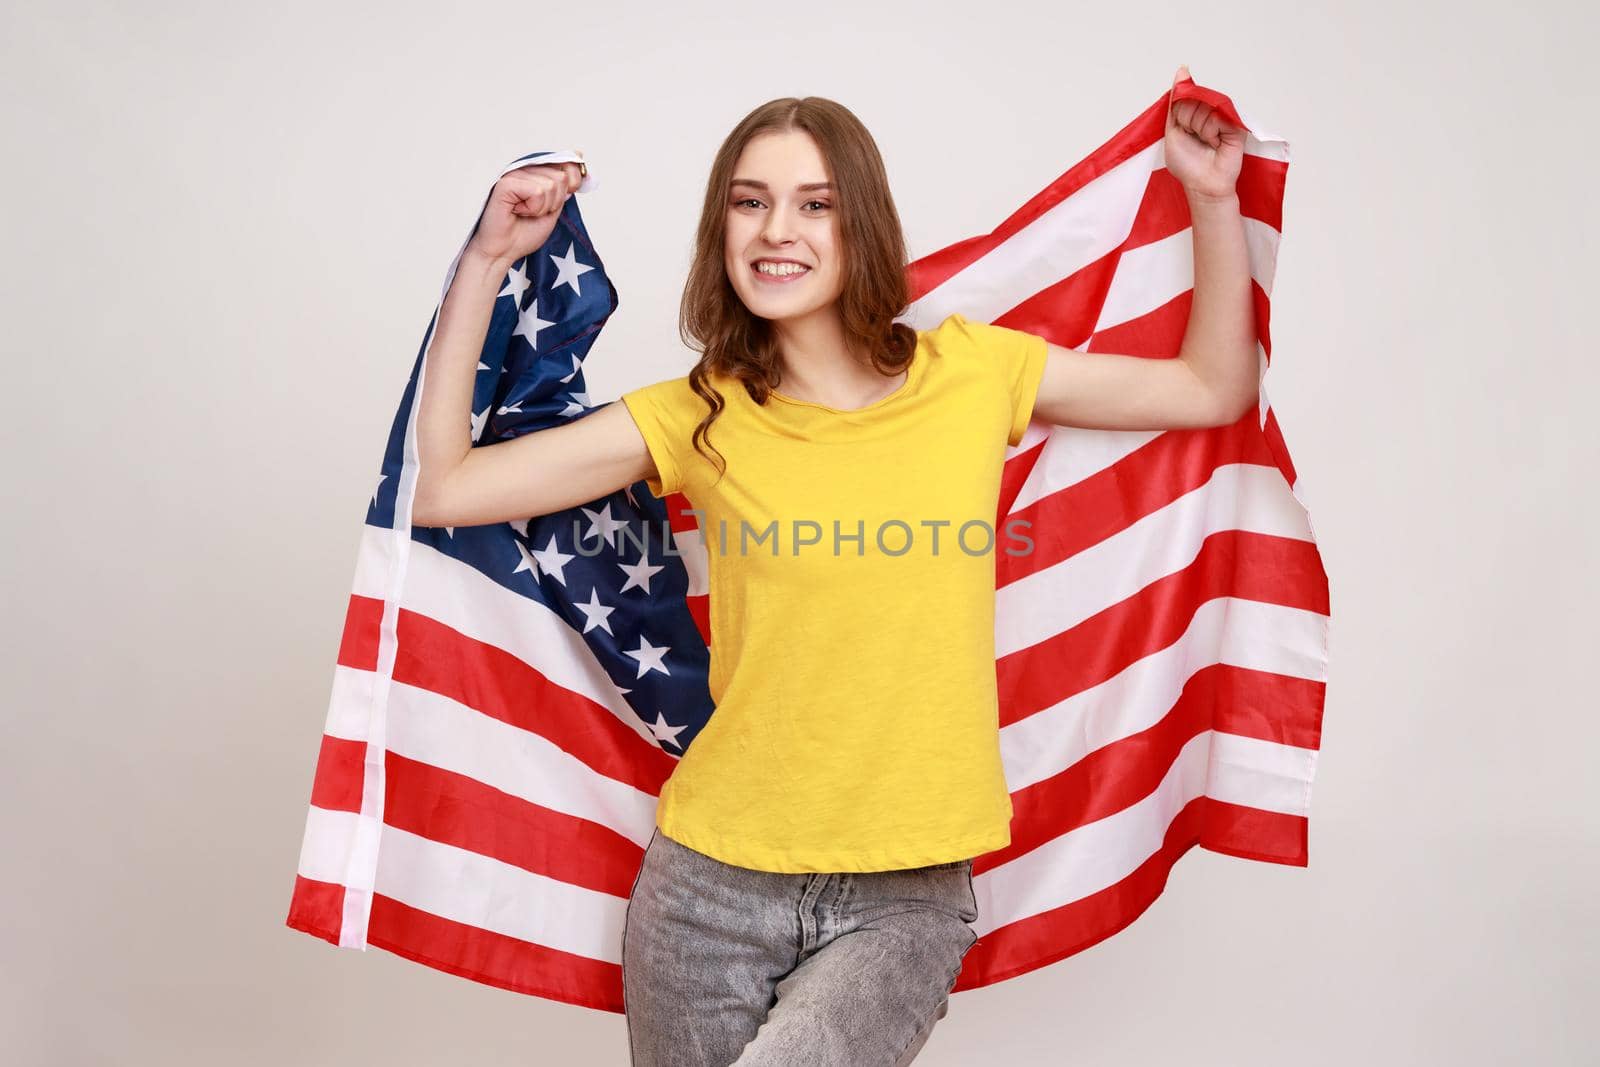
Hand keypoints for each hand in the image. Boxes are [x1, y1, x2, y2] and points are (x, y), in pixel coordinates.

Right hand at [465, 156, 585, 265]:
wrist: (503, 251)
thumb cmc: (524, 233)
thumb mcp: (554, 210)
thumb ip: (564, 190)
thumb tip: (581, 171)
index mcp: (537, 172)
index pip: (567, 161)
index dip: (574, 180)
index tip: (566, 196)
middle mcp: (526, 169)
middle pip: (561, 177)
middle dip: (554, 202)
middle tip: (535, 211)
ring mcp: (515, 174)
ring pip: (550, 185)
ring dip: (542, 208)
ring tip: (525, 212)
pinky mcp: (506, 183)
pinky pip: (537, 191)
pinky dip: (532, 208)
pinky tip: (518, 211)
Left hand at [1164, 66, 1243, 201]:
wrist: (1203, 184)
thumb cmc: (1187, 163)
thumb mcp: (1173, 129)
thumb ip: (1176, 101)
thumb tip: (1183, 71)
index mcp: (1194, 110)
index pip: (1182, 96)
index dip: (1179, 116)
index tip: (1183, 131)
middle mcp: (1209, 110)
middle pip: (1191, 100)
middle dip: (1187, 122)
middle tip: (1194, 138)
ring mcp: (1223, 115)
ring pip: (1203, 108)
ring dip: (1199, 129)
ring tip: (1207, 142)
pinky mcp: (1235, 122)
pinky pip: (1216, 116)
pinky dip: (1211, 132)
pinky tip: (1216, 143)